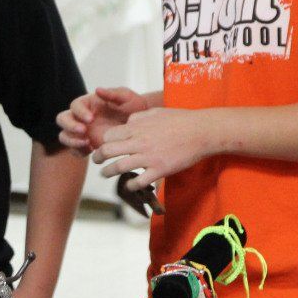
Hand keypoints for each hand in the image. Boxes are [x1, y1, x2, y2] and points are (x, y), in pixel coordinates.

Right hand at [56, 87, 149, 154]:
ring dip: (71, 140)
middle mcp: (80, 117)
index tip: (91, 119)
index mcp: (87, 103)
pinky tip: (92, 151)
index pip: (75, 106)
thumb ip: (112, 93)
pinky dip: (79, 151)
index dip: (80, 112)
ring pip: (64, 136)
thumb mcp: (126, 97)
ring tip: (87, 143)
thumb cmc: (132, 107)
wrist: (141, 125)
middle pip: (62, 120)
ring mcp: (82, 132)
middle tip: (84, 131)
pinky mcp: (86, 145)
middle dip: (70, 125)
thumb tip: (97, 90)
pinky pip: (75, 150)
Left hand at [93, 107, 214, 190]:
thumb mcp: (155, 112)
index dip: (103, 141)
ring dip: (108, 172)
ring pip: (119, 167)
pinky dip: (131, 185)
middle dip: (98, 157)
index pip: (109, 135)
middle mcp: (139, 142)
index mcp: (137, 127)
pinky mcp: (160, 170)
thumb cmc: (180, 119)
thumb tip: (128, 121)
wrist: (202, 131)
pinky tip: (128, 185)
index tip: (103, 145)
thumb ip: (138, 117)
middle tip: (96, 160)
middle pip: (108, 150)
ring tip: (104, 174)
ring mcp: (149, 157)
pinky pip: (139, 181)